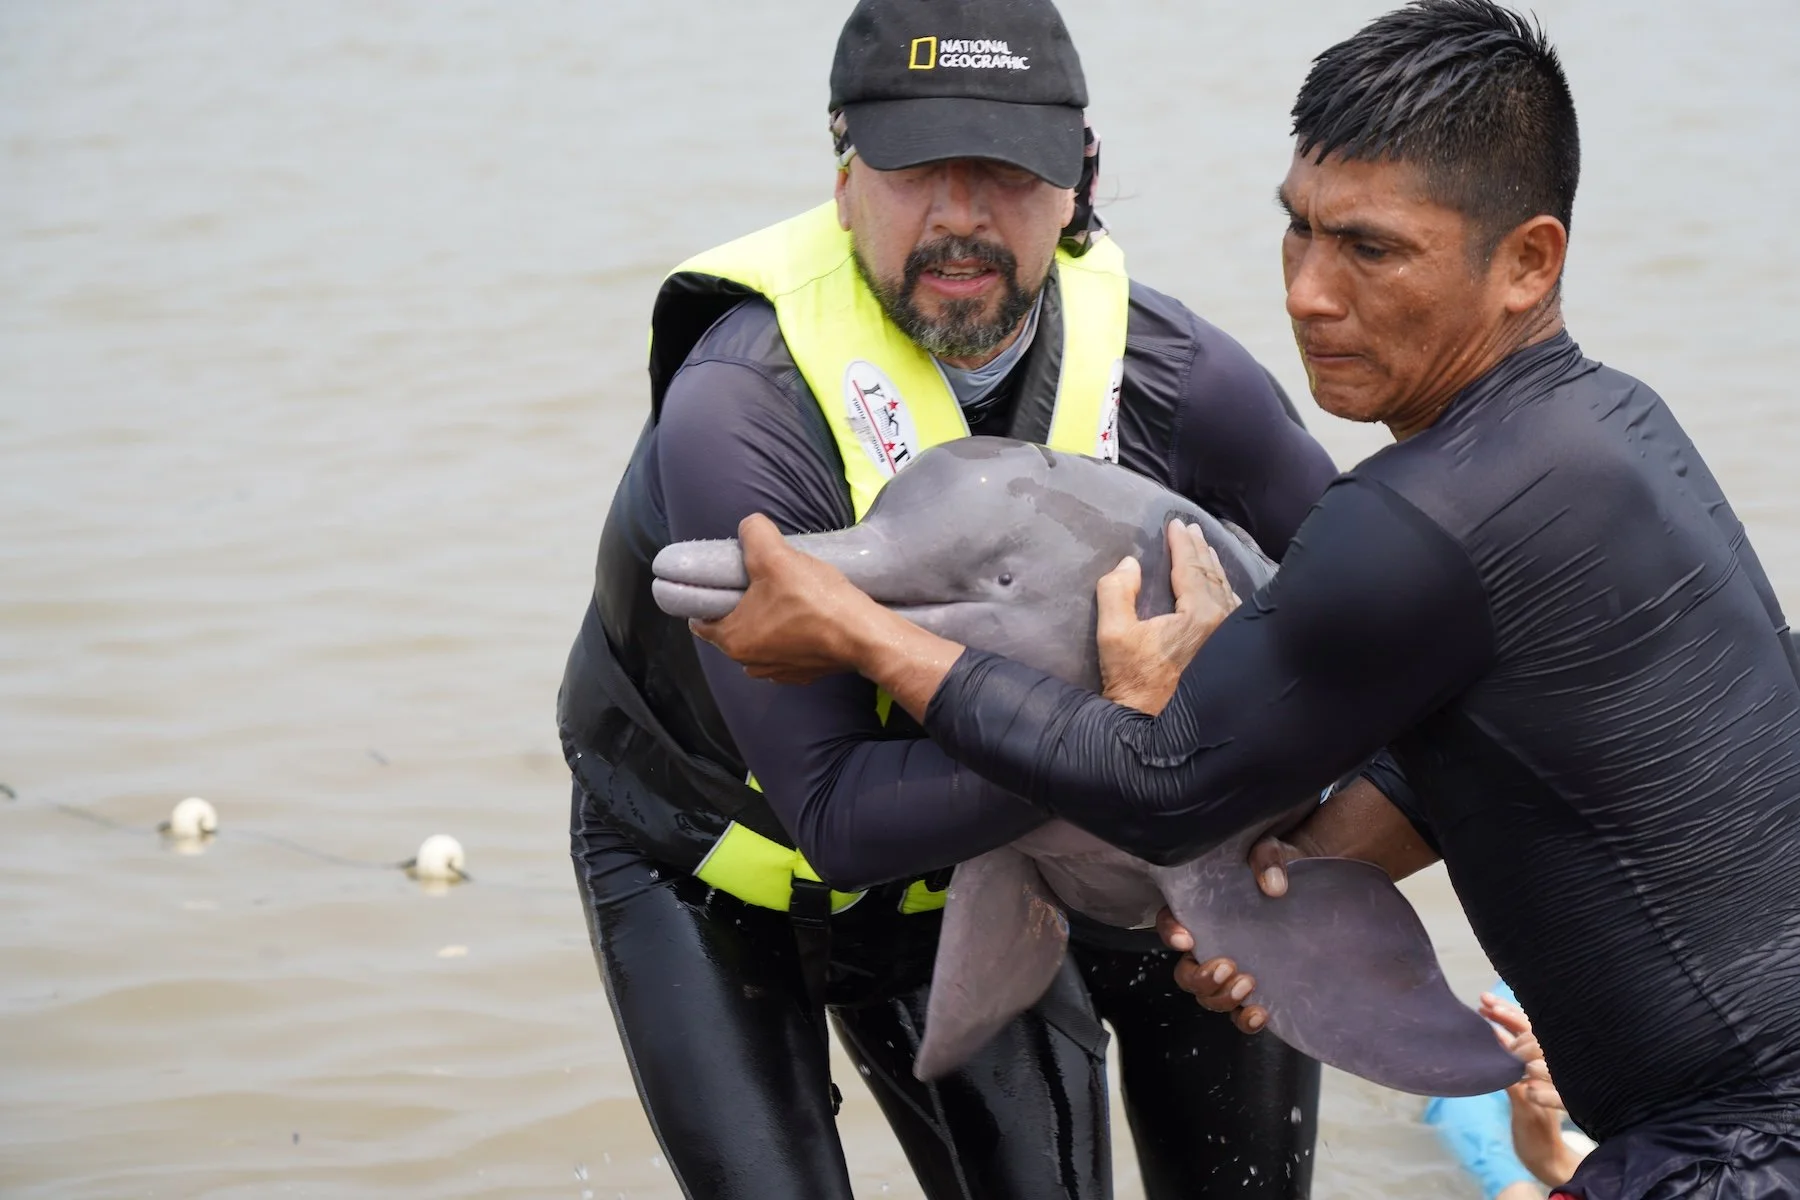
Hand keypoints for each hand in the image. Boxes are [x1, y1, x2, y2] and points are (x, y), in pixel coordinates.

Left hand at [692, 514, 884, 683]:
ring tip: (786, 598)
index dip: (710, 597)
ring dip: (768, 623)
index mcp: (733, 640)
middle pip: (733, 629)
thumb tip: (750, 526)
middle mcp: (750, 663)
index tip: (726, 581)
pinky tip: (808, 618)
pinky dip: (792, 636)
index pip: (701, 621)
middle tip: (761, 582)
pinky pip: (788, 651)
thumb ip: (755, 533)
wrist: (863, 635)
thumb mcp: (776, 556)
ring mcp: (779, 672)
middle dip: (742, 607)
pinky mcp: (805, 674)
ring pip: (761, 641)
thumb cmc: (814, 600)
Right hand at [1097, 520, 1239, 714]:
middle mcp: (1226, 622)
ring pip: (1227, 591)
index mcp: (1202, 615)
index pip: (1192, 567)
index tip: (1175, 523)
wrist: (1159, 737)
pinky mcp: (1232, 654)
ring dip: (1213, 568)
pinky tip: (1220, 587)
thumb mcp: (1114, 636)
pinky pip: (1233, 610)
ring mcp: (1233, 639)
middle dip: (1200, 550)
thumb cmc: (1135, 686)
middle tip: (1190, 529)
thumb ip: (1116, 591)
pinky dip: (1224, 590)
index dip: (1181, 543)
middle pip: (1213, 575)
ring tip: (1204, 550)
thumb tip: (1129, 563)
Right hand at [1157, 831, 1317, 1031]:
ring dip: (1221, 998)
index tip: (1187, 938)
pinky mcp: (1254, 987)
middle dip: (1200, 977)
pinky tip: (1260, 1012)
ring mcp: (1230, 969)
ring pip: (1207, 997)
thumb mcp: (1268, 850)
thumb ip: (1267, 858)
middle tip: (1227, 966)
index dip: (1170, 933)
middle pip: (1185, 974)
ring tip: (1248, 985)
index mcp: (1199, 911)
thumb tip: (1274, 885)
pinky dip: (1244, 1021)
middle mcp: (1208, 944)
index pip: (1169, 924)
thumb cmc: (1273, 866)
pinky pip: (1238, 1015)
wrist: (1306, 888)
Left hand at [1483, 992, 1585, 1186]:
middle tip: (1485, 1004)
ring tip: (1494, 1033)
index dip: (1509, 1012)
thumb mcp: (1520, 1085)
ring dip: (1523, 1051)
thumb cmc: (1531, 1116)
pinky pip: (1545, 1099)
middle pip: (1537, 1037)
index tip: (1486, 1000)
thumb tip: (1490, 1030)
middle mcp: (1556, 1072)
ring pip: (1546, 1064)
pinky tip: (1524, 1086)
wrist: (1547, 1156)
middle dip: (1510, 1018)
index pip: (1531, 1028)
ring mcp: (1556, 1092)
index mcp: (1547, 1063)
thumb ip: (1510, 1060)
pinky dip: (1539, 1092)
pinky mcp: (1548, 1115)